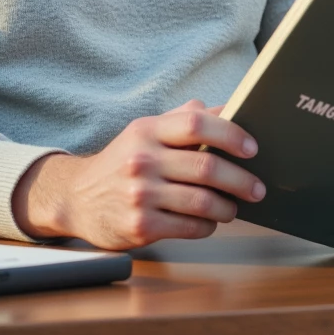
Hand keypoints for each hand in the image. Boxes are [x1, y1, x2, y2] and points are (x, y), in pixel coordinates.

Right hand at [11, 100, 264, 247]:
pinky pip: (190, 227)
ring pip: (203, 202)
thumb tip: (228, 107)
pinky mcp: (140, 226)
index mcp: (147, 131)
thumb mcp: (144, 133)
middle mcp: (141, 160)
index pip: (197, 124)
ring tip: (233, 208)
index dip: (231, 134)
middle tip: (257, 188)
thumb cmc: (122, 162)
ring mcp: (139, 195)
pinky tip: (209, 222)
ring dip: (228, 207)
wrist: (76, 198)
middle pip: (207, 167)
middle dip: (241, 180)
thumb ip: (183, 119)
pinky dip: (207, 226)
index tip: (252, 148)